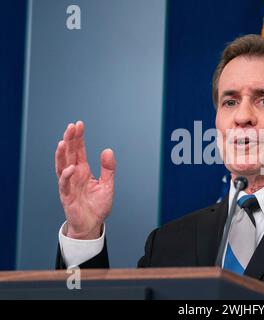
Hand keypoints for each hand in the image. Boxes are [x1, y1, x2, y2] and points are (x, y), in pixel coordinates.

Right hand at [55, 121, 115, 238]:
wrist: (92, 224)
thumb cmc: (97, 206)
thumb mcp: (107, 185)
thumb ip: (108, 169)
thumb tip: (108, 150)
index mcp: (83, 171)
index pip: (79, 151)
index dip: (78, 138)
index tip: (79, 124)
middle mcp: (74, 175)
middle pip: (69, 155)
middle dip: (69, 140)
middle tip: (71, 127)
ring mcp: (69, 185)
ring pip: (62, 166)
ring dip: (62, 155)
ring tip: (63, 142)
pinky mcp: (67, 197)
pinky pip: (65, 185)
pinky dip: (66, 176)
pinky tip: (71, 168)